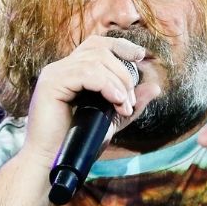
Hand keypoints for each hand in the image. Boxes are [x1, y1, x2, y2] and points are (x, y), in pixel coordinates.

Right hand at [21, 35, 160, 163]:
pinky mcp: (51, 83)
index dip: (120, 45)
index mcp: (70, 72)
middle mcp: (60, 68)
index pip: (96, 45)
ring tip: (124, 107)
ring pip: (95, 61)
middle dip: (124, 72)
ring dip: (118, 82)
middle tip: (131, 101)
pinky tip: (116, 101)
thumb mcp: (110, 119)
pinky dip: (107, 85)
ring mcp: (54, 74)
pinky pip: (86, 74)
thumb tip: (155, 87)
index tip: (140, 56)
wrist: (52, 160)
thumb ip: (130, 103)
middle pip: (99, 49)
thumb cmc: (77, 142)